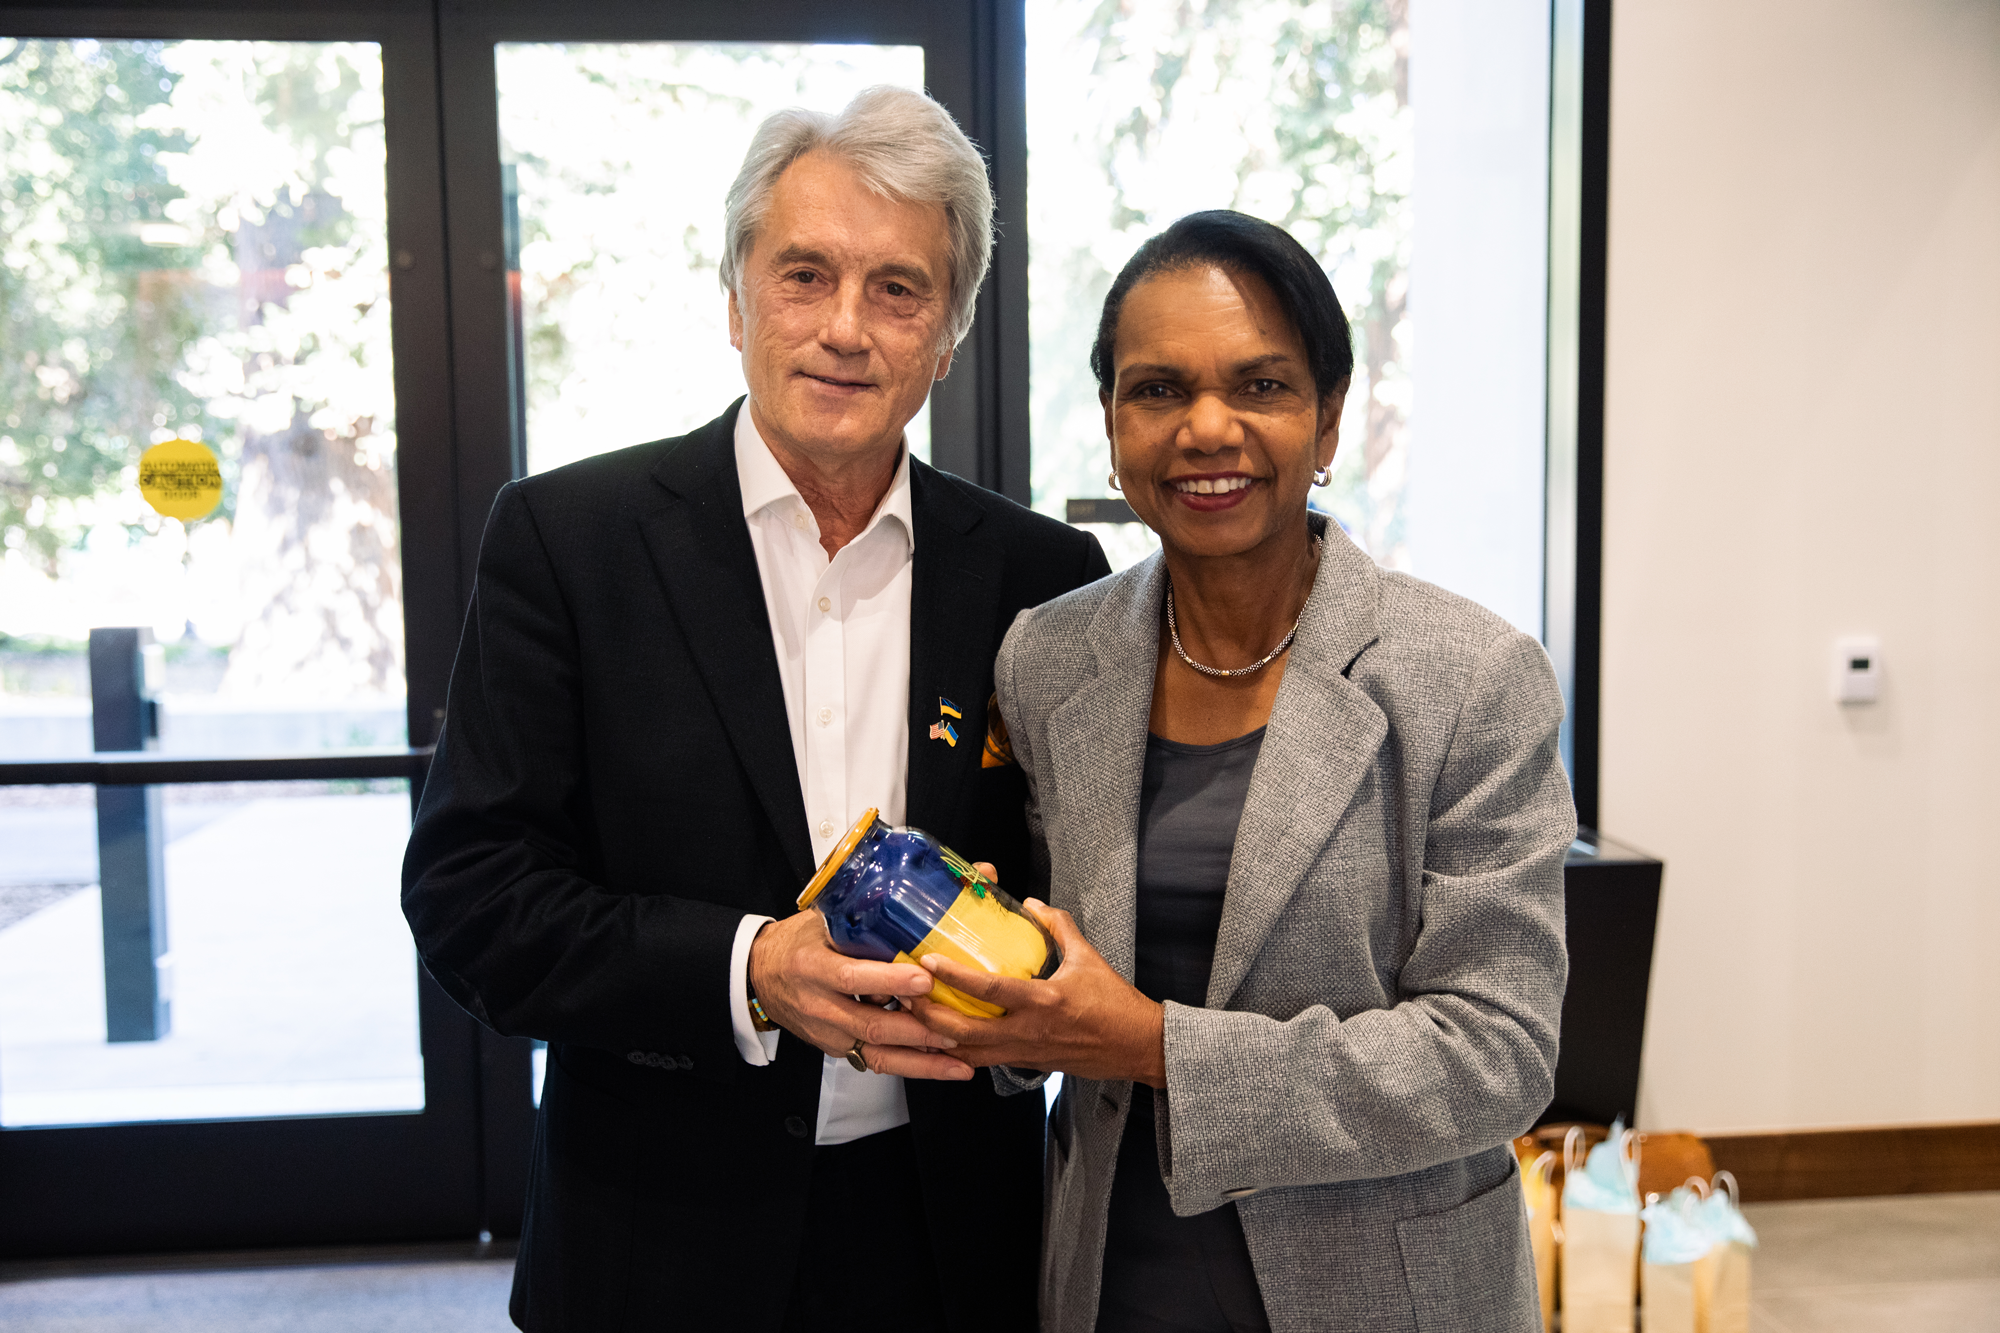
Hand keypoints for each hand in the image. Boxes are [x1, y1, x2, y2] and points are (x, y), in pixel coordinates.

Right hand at [749, 910, 972, 1080]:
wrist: (760, 974)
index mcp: (813, 967)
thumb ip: (870, 912)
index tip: (924, 979)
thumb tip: (925, 898)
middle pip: (871, 1025)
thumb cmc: (799, 942)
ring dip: (921, 1060)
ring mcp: (828, 1032)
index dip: (889, 981)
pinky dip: (910, 1065)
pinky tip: (940, 1065)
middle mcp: (820, 1005)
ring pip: (877, 1054)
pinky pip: (875, 1061)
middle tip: (955, 1027)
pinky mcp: (837, 1049)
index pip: (853, 977)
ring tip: (958, 1061)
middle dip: (917, 1030)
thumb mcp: (824, 919)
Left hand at [909, 899, 1165, 1086]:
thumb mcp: (1088, 957)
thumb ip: (1058, 927)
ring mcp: (1026, 1052)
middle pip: (965, 1032)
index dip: (954, 976)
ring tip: (914, 1020)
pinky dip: (960, 1052)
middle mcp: (1029, 1031)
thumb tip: (1032, 904)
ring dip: (939, 1039)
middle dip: (929, 1017)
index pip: (990, 989)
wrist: (1137, 1047)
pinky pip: (985, 1061)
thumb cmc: (1115, 1003)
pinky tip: (944, 1039)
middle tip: (905, 998)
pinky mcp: (1028, 1065)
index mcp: (1044, 1000)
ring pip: (969, 1054)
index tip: (927, 962)